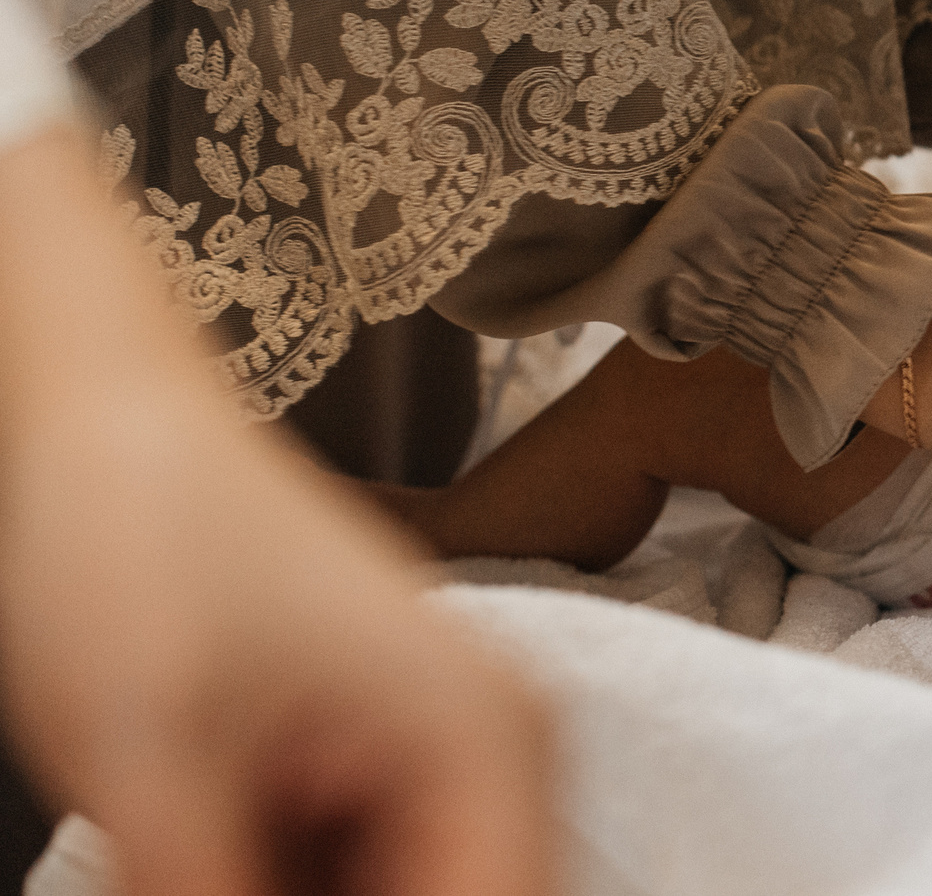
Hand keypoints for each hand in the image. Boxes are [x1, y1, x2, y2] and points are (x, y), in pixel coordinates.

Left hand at [0, 132, 554, 895]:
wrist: (100, 417)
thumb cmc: (140, 541)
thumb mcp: (154, 776)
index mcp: (489, 747)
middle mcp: (495, 754)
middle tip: (192, 882)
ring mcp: (437, 756)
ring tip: (175, 852)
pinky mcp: (372, 761)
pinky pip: (352, 877)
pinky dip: (271, 891)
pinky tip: (182, 858)